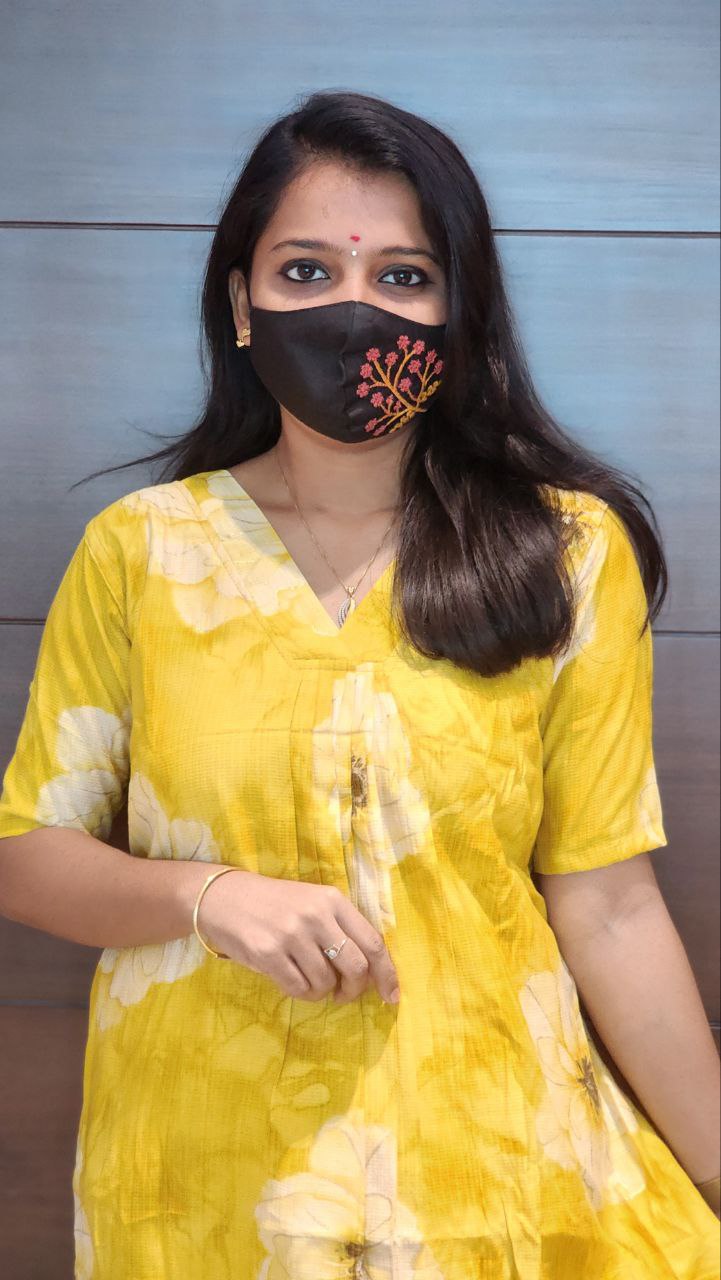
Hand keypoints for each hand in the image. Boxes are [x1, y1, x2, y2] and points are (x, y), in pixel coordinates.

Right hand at [196, 869, 400, 1005]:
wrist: (223, 898)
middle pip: (356, 967)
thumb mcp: (312, 903)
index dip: (387, 974)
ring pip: (326, 982)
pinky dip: (301, 993)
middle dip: (354, 989)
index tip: (392, 996)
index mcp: (333, 900)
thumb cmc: (275, 904)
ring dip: (322, 992)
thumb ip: (341, 928)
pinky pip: (299, 989)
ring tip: (310, 981)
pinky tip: (293, 981)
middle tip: (343, 994)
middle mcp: (316, 915)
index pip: (373, 942)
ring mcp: (291, 934)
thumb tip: (372, 972)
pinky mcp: (268, 953)